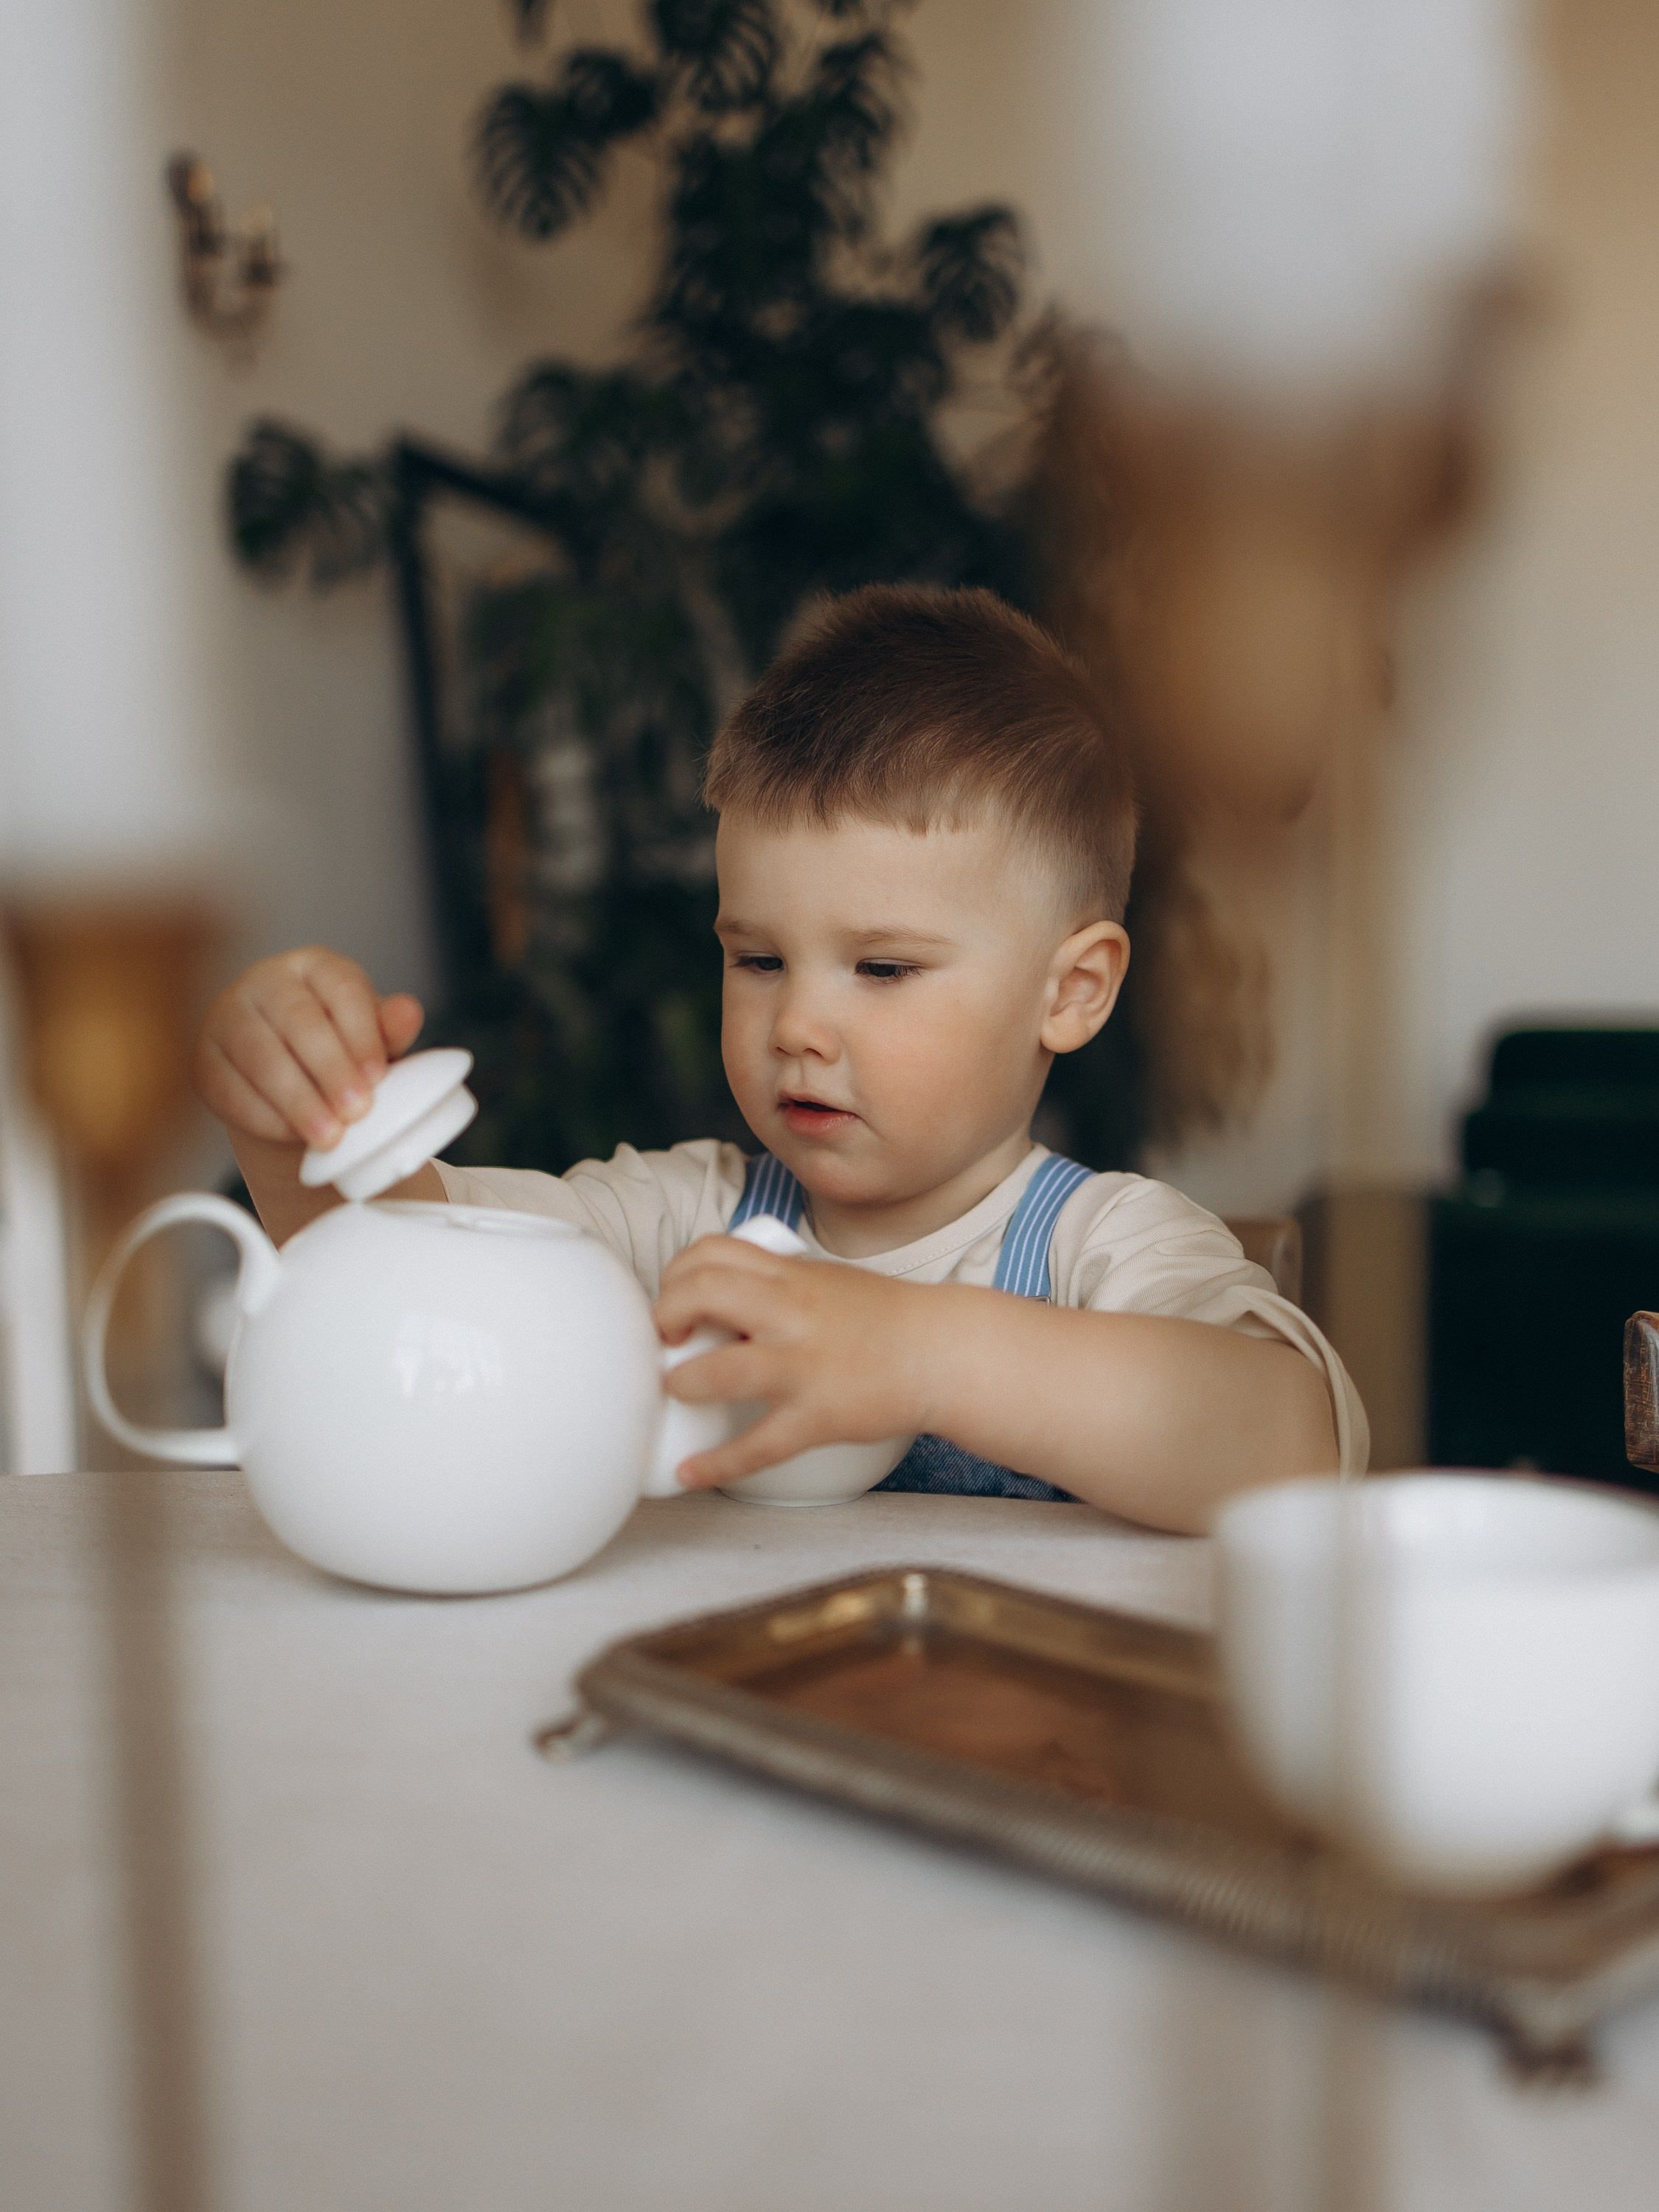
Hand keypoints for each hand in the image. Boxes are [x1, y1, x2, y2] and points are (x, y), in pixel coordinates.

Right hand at [193, 946, 423, 1150]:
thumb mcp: (373, 1041)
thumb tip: (408, 1012)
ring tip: (328, 1136)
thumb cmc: (341, 1053)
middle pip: (297, 1020)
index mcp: (316, 966)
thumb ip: (390, 1029)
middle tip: (357, 1112)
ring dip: (297, 1099)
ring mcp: (227, 1016)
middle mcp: (265, 981)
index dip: (362, 1034)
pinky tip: (292, 1135)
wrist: (292, 1086)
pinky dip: (263, 1116)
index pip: (341, 988)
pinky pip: (228, 1087)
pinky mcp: (203, 1059)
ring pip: (258, 1055)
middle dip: (330, 1070)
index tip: (378, 1078)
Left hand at [653, 1235, 929, 1486]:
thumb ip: (772, 1283)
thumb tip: (715, 1300)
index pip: (712, 1252)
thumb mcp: (823, 1279)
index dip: (676, 1275)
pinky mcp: (818, 1417)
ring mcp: (805, 1366)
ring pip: (722, 1369)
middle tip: (666, 1340)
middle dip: (666, 1314)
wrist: (942, 1353)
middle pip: (704, 1291)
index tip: (674, 1300)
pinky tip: (689, 1472)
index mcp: (792, 1275)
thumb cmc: (882, 1319)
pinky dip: (716, 1464)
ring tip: (680, 1390)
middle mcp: (793, 1312)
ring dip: (683, 1381)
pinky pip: (758, 1445)